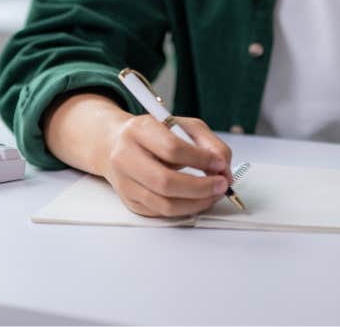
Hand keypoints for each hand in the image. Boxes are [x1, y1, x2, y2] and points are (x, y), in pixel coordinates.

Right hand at [100, 114, 233, 217]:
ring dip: (196, 203)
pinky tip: (197, 200)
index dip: (200, 159)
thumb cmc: (154, 133)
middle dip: (201, 187)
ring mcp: (125, 182)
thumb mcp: (181, 125)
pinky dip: (185, 209)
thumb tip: (223, 167)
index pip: (171, 148)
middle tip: (221, 185)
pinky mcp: (130, 201)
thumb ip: (207, 142)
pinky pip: (161, 213)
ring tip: (213, 194)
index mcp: (139, 130)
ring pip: (164, 204)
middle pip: (165, 182)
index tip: (219, 163)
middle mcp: (126, 156)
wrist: (116, 143)